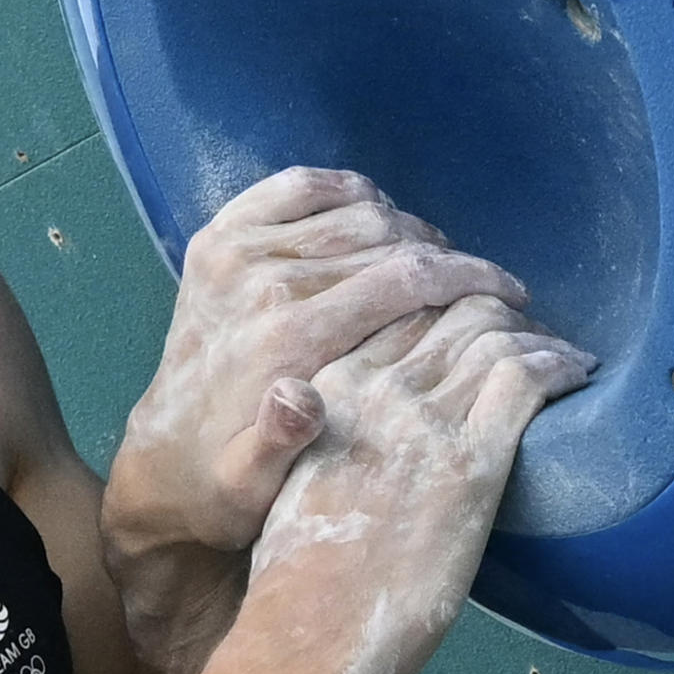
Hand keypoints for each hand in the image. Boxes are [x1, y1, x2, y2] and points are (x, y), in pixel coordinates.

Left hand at [107, 169, 531, 562]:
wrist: (160, 466)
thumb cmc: (225, 486)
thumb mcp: (251, 485)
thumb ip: (279, 443)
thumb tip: (302, 398)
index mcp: (284, 337)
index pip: (405, 277)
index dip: (472, 277)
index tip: (513, 294)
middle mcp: (258, 282)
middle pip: (387, 238)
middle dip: (449, 257)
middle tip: (484, 286)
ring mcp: (232, 253)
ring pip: (352, 211)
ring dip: (405, 228)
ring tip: (435, 265)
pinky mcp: (215, 242)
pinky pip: (296, 187)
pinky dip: (344, 190)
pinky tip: (375, 216)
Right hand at [236, 293, 594, 673]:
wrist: (304, 630)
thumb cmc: (295, 573)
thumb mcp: (289, 477)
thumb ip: (325, 432)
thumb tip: (371, 429)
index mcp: (319, 390)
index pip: (393, 313)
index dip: (437, 304)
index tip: (467, 318)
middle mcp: (370, 390)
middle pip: (447, 312)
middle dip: (492, 310)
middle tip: (524, 328)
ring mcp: (422, 422)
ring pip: (493, 334)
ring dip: (535, 334)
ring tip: (558, 350)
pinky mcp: (471, 461)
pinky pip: (525, 378)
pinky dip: (558, 363)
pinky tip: (574, 369)